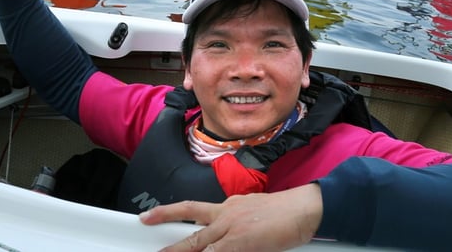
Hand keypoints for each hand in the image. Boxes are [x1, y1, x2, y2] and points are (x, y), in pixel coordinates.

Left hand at [140, 184, 322, 251]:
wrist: (304, 208)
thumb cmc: (286, 212)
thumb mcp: (254, 211)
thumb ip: (236, 223)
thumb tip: (226, 238)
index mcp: (228, 206)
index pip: (194, 210)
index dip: (169, 213)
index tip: (151, 216)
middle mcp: (225, 215)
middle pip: (190, 228)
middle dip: (166, 236)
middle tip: (147, 236)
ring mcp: (231, 230)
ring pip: (197, 245)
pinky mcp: (240, 244)